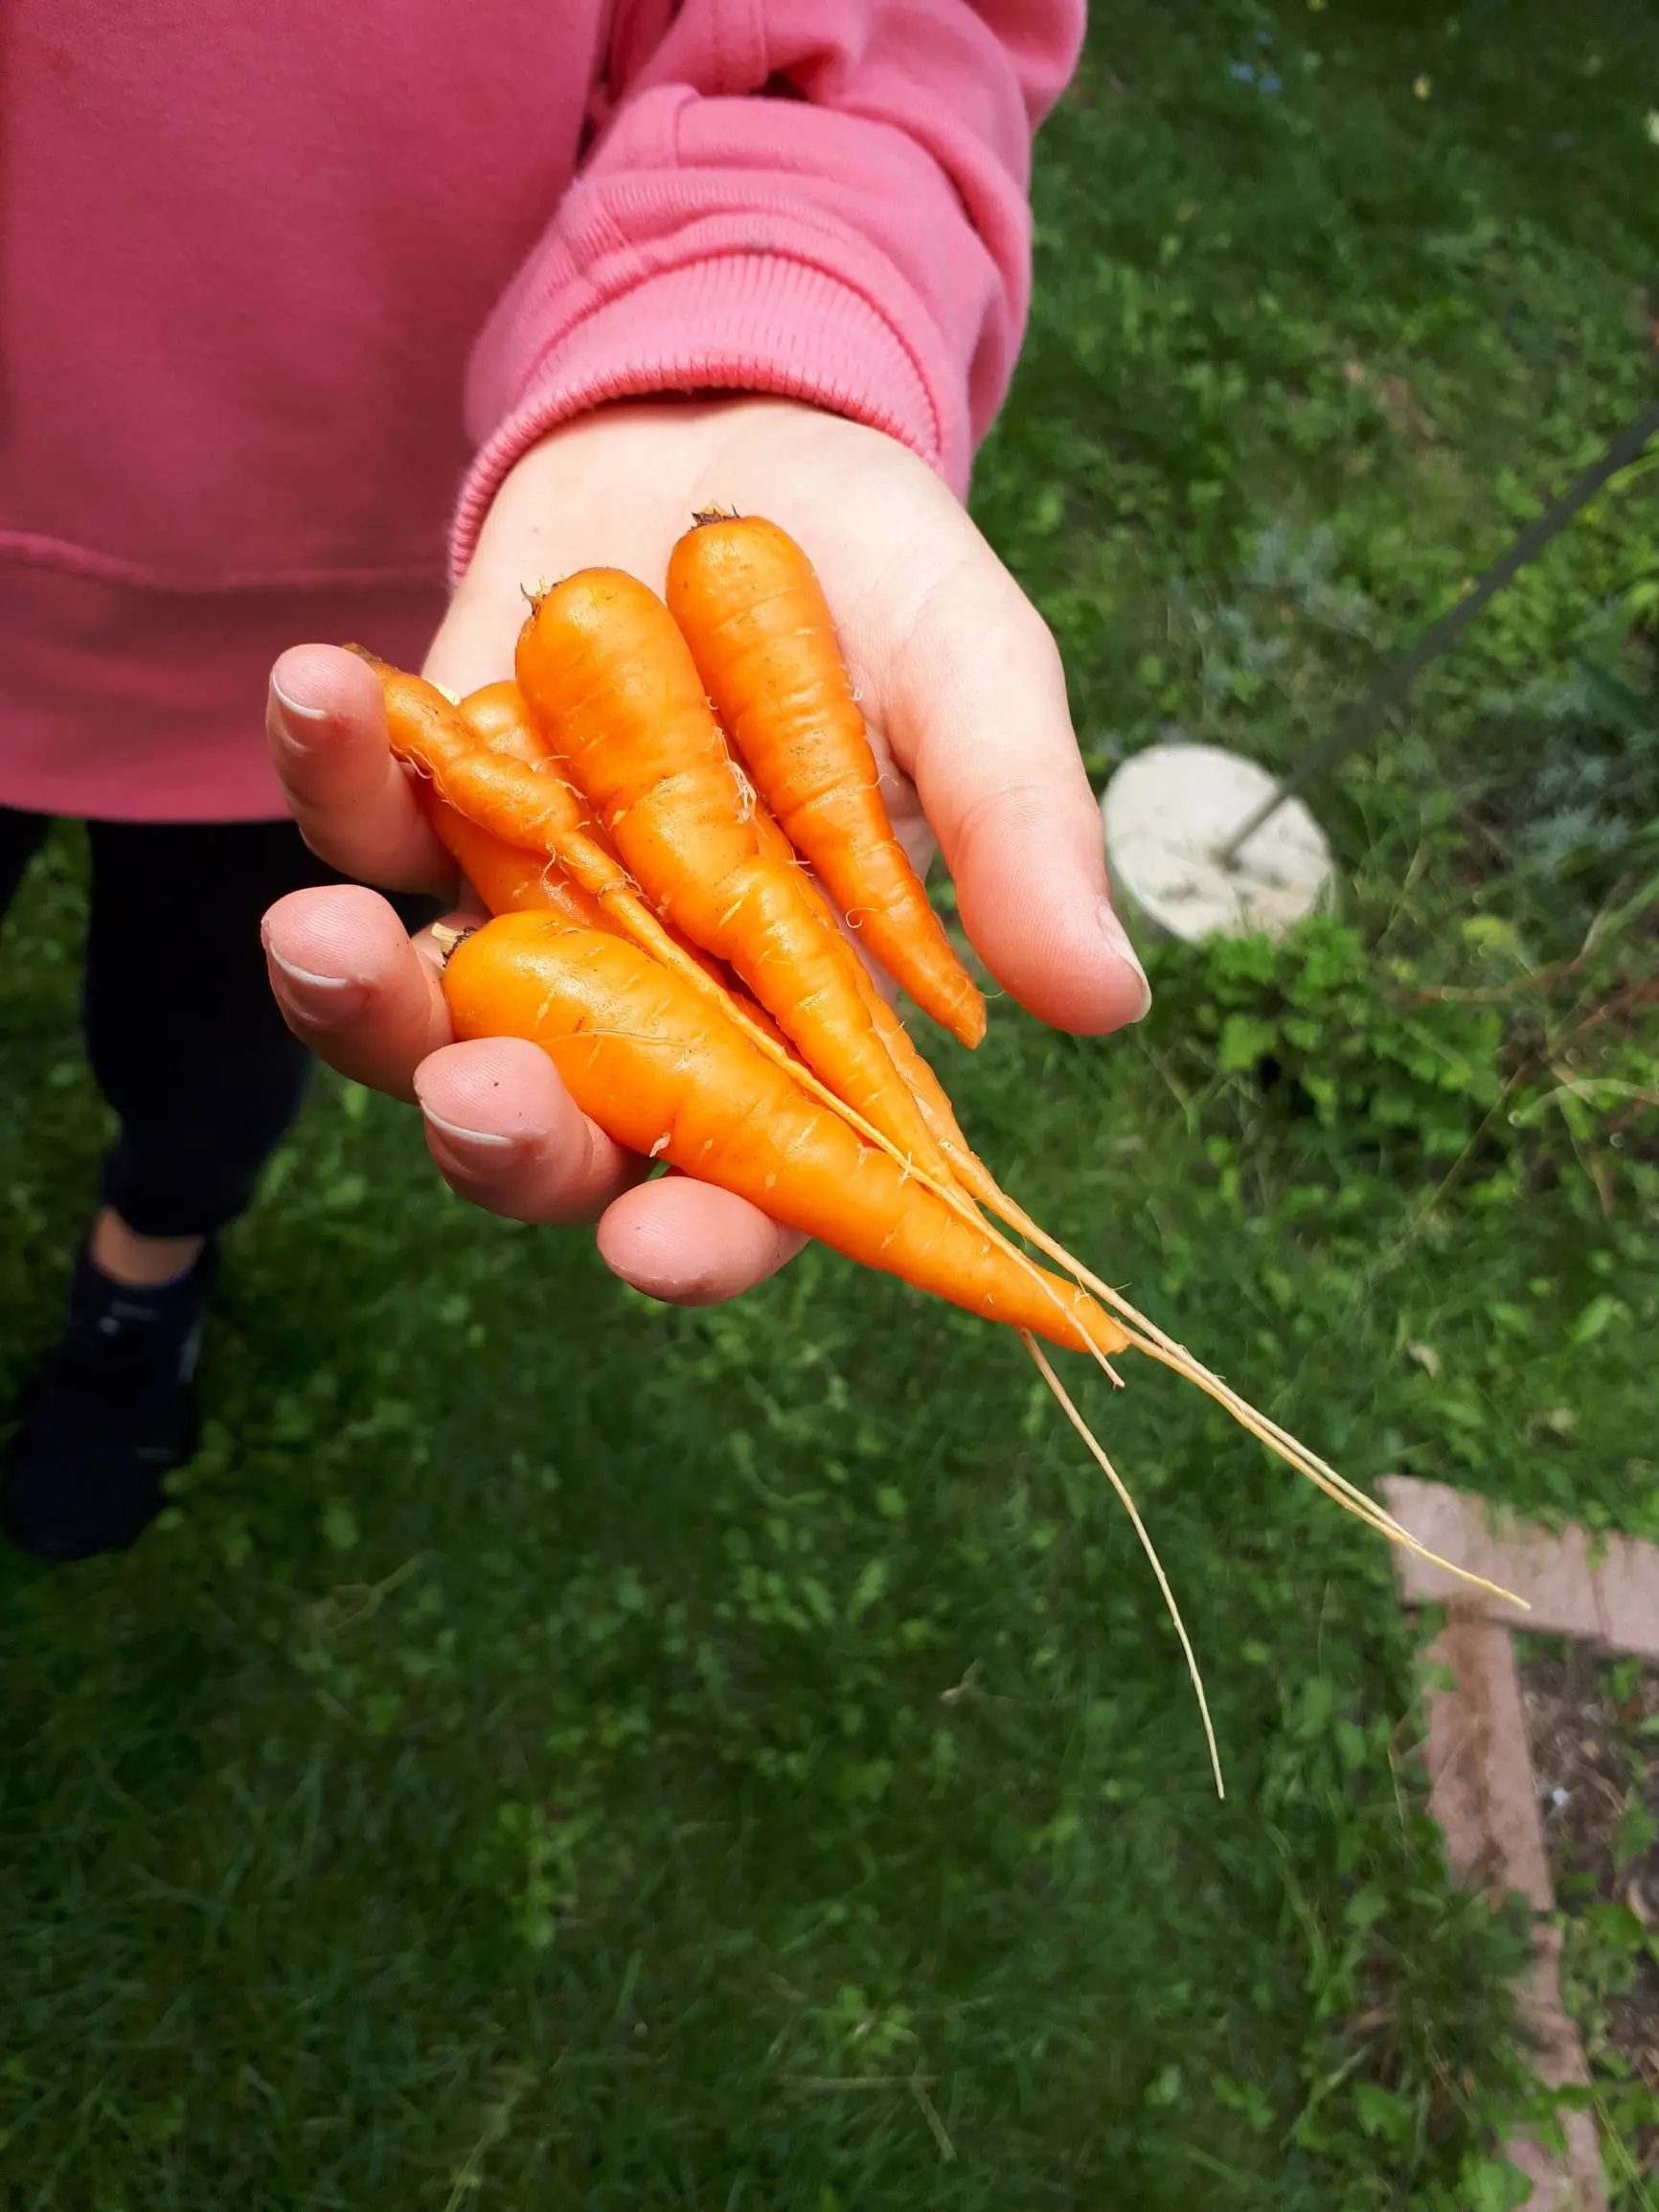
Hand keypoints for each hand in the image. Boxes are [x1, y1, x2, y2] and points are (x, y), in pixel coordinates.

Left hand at [261, 396, 1148, 1303]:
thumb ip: (1019, 829)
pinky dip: (327, 776)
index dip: (707, 1238)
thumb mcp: (973, 681)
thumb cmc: (885, 590)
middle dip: (507, 1140)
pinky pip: (360, 825)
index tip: (658, 1248)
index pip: (754, 1176)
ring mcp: (525, 906)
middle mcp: (647, 995)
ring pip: (421, 1017)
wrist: (747, 446)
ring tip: (327, 934)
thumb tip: (1103, 999)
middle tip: (481, 1095)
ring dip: (359, 1001)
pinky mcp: (427, 801)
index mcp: (794, 1018)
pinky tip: (321, 686)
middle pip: (562, 1133)